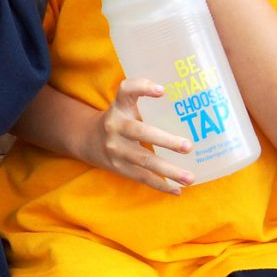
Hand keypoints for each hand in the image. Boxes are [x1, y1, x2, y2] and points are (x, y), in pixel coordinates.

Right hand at [84, 78, 195, 193]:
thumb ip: (145, 98)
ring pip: (143, 160)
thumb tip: (188, 103)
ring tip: (190, 178)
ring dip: (168, 170)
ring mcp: (115, 148)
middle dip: (165, 141)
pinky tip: (177, 189)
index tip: (162, 90)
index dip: (142, 87)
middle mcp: (115, 125)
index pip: (126, 90)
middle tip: (188, 147)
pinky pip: (141, 177)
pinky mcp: (118, 167)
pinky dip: (160, 184)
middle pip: (139, 132)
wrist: (87, 140)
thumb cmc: (119, 119)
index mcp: (119, 106)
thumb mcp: (125, 104)